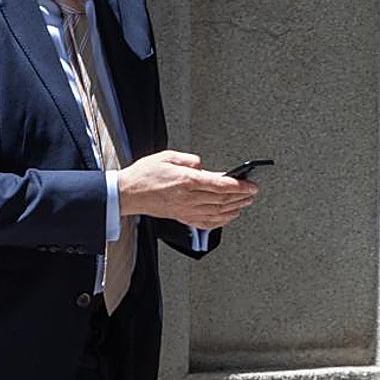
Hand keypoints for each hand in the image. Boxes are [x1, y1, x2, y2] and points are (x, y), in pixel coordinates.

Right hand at [117, 150, 257, 228]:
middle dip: (241, 197)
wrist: (127, 193)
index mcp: (187, 180)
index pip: (221, 185)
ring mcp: (185, 209)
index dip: (240, 186)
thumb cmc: (143, 175)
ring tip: (245, 204)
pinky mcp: (181, 216)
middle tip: (253, 194)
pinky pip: (205, 222)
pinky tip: (228, 218)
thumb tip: (202, 165)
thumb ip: (188, 159)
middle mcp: (188, 197)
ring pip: (217, 212)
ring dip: (234, 208)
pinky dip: (220, 221)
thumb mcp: (166, 156)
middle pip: (223, 199)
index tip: (251, 185)